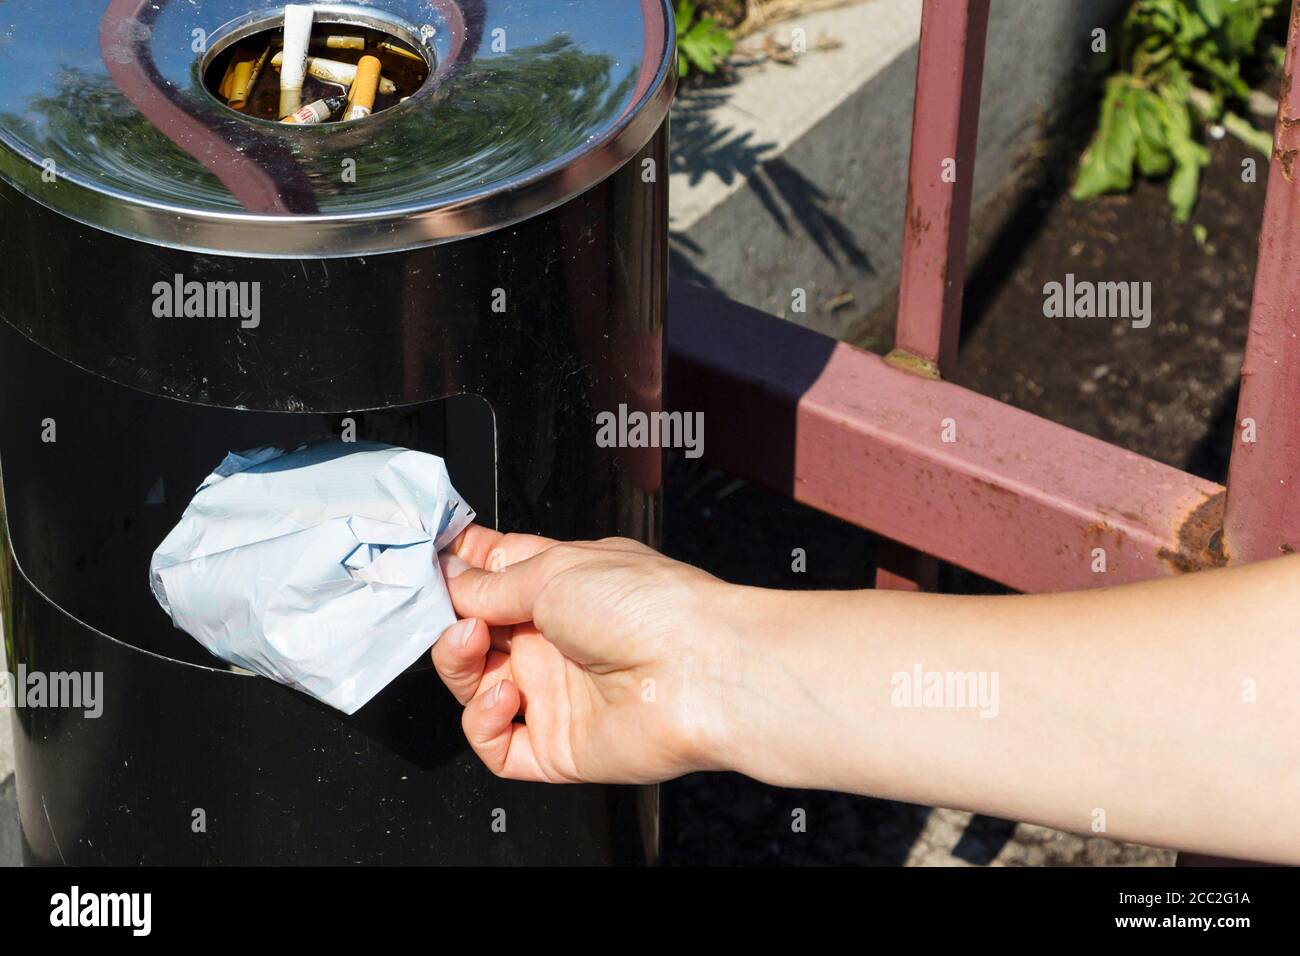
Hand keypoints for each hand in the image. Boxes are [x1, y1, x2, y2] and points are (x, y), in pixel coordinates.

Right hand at [431, 525, 743, 783]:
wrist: (700, 671)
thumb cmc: (651, 606)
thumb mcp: (554, 569)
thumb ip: (492, 582)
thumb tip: (451, 581)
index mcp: (562, 585)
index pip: (496, 575)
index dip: (461, 568)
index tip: (430, 563)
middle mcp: (557, 637)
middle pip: (475, 631)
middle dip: (449, 617)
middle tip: (443, 606)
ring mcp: (555, 691)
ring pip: (474, 684)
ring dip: (457, 662)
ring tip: (471, 642)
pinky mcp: (555, 744)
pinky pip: (496, 742)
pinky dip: (483, 719)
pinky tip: (503, 695)